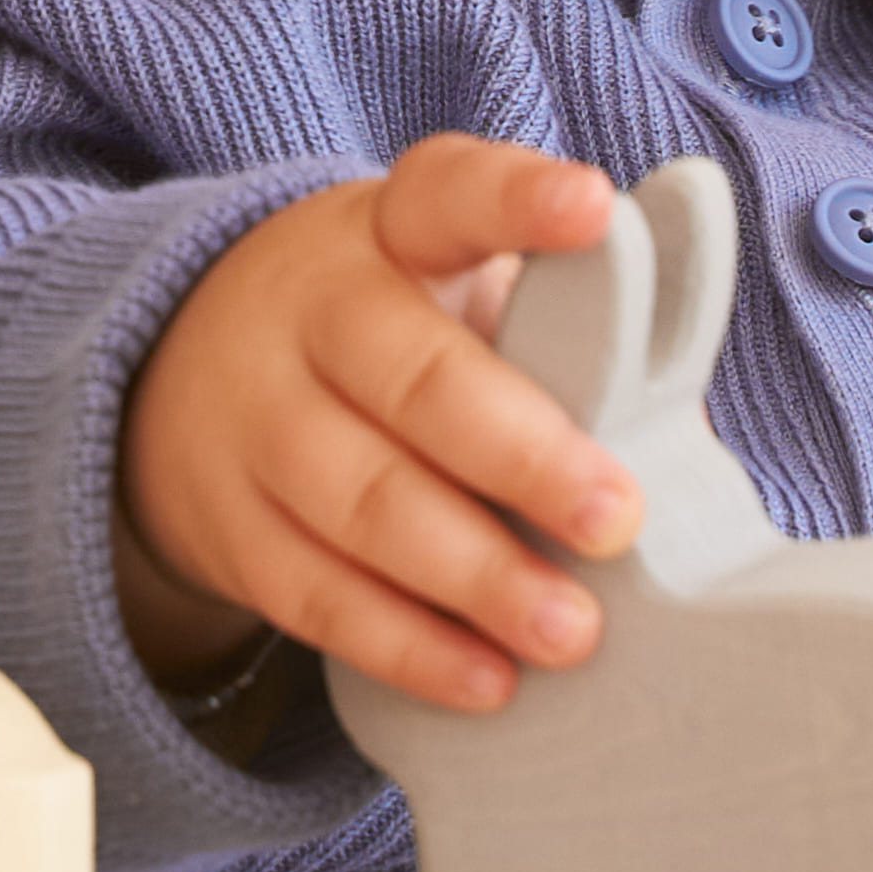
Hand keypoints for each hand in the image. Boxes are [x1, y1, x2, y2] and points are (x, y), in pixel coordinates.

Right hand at [116, 137, 638, 715]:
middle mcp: (312, 310)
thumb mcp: (450, 283)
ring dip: (474, 574)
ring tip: (568, 630)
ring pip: (361, 499)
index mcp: (391, 232)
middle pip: (410, 375)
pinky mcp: (230, 526)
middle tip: (615, 518)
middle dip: (520, 452)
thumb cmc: (388, 336)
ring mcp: (257, 419)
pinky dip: (407, 646)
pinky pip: (318, 594)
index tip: (590, 206)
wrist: (189, 369)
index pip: (450, 192)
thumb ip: (562, 329)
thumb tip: (683, 434)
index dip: (518, 200)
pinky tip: (485, 679)